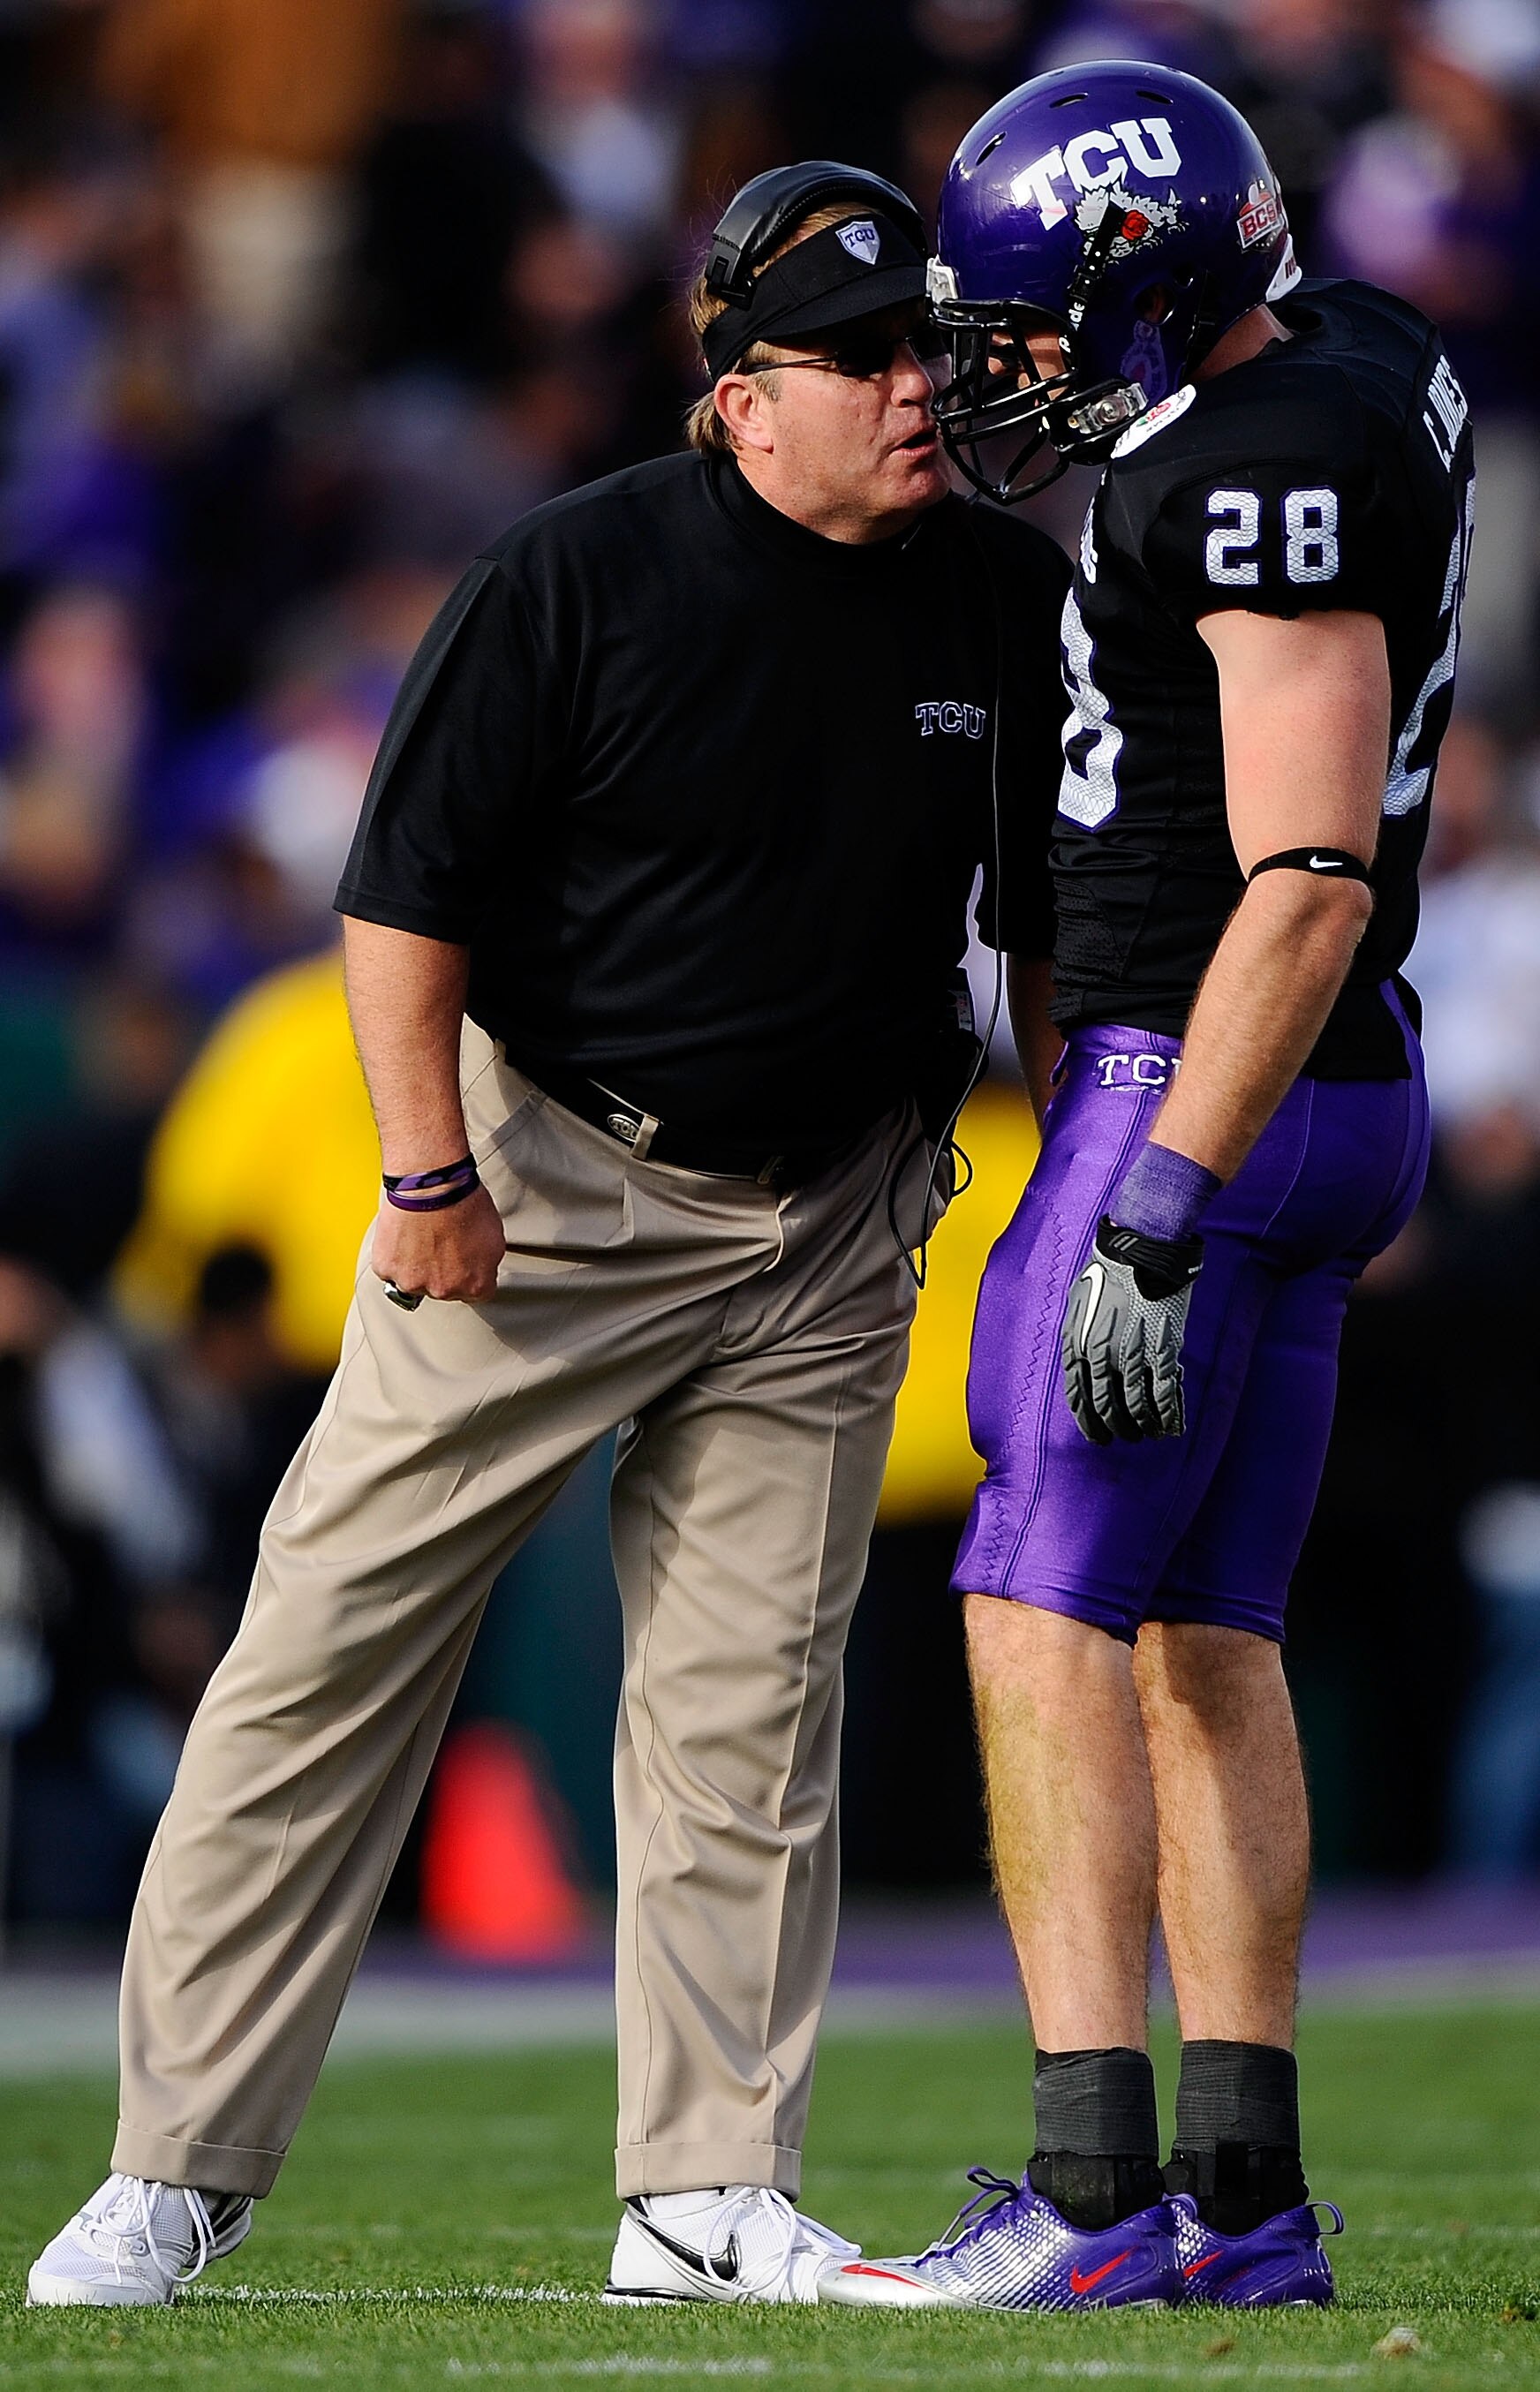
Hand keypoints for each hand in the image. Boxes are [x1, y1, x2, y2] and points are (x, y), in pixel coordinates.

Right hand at [369, 1182, 506, 1305]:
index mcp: (476, 1285)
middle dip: (442, 1270)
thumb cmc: (463, 1202)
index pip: (475, 1293)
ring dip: (416, 1265)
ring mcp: (413, 1282)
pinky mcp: (387, 1270)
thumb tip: (480, 1267)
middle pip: (443, 1289)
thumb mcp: (495, 1237)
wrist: (432, 1185)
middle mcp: (444, 1290)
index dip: (469, 1274)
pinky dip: (394, 1256)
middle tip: (440, 1242)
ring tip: (420, 1236)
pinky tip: (403, 1236)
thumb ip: (486, 1263)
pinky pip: (389, 1269)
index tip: (462, 1261)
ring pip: (413, 1281)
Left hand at [1061, 1218, 1203, 1444]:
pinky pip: (1163, 1393)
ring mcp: (1132, 1355)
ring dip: (1143, 1426)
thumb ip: (1081, 1337)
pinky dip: (1167, 1414)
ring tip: (1148, 1435)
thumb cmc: (1108, 1272)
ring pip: (1136, 1406)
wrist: (1141, 1252)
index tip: (1097, 1435)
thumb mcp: (1080, 1305)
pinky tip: (1170, 1426)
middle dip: (1115, 1428)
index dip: (1088, 1421)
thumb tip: (1085, 1363)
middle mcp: (1101, 1355)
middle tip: (1123, 1438)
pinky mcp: (1161, 1350)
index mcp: (1076, 1344)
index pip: (1078, 1396)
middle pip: (1107, 1407)